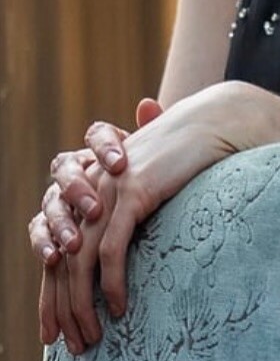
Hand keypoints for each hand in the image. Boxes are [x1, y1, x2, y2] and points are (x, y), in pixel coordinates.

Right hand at [29, 98, 163, 266]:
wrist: (138, 217)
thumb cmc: (155, 184)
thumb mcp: (159, 166)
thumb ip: (154, 135)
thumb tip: (147, 105)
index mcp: (103, 149)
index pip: (98, 136)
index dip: (105, 148)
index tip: (120, 164)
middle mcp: (77, 169)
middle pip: (67, 168)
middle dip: (78, 189)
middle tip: (96, 209)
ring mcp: (59, 197)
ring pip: (51, 202)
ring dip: (62, 222)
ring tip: (74, 243)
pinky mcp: (48, 224)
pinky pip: (39, 230)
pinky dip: (44, 242)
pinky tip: (53, 255)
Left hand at [37, 90, 237, 350]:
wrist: (212, 125)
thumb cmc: (188, 161)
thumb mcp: (151, 195)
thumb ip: (131, 223)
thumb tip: (124, 267)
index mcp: (87, 197)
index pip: (58, 256)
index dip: (52, 298)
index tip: (54, 336)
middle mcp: (88, 194)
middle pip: (61, 264)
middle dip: (62, 310)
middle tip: (73, 346)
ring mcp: (107, 192)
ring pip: (80, 262)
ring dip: (83, 306)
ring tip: (92, 338)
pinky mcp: (132, 194)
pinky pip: (112, 250)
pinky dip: (112, 283)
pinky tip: (119, 309)